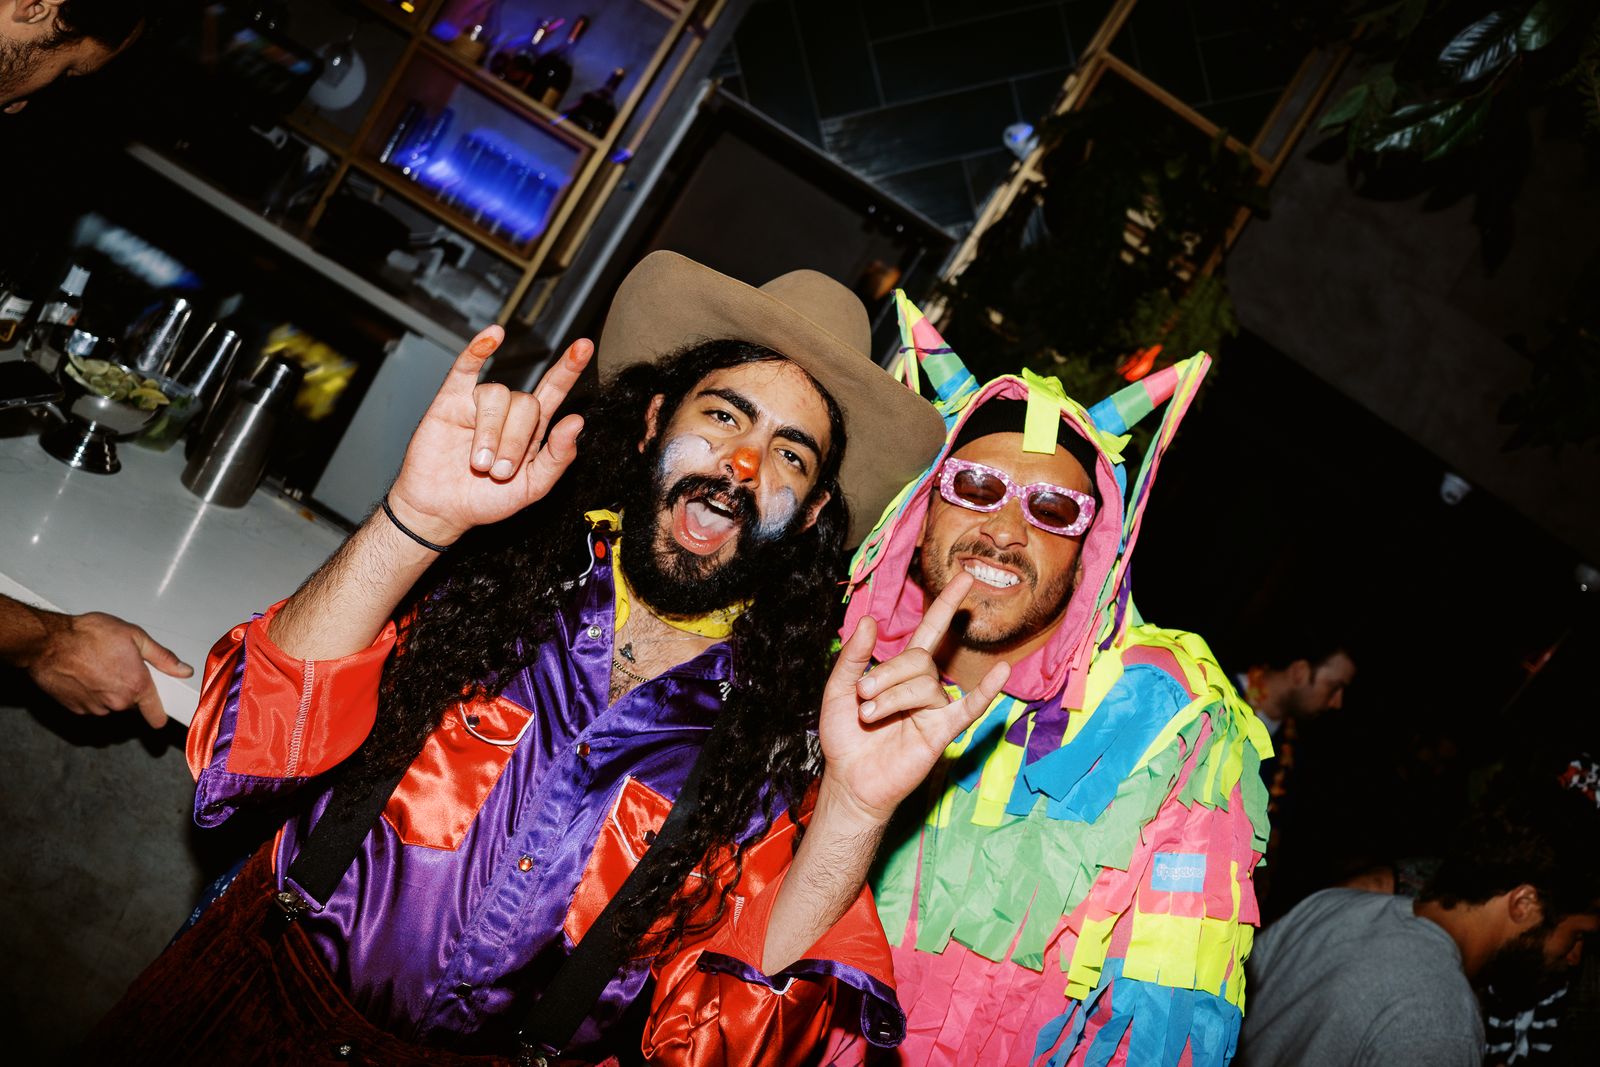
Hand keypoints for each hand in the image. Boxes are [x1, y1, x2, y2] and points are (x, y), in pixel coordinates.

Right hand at [27, 611, 193, 727]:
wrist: (48, 643)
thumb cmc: (88, 635)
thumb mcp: (134, 636)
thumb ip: (163, 657)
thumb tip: (184, 670)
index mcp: (136, 686)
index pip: (156, 714)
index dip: (162, 714)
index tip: (163, 715)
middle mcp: (117, 702)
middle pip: (132, 702)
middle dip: (130, 687)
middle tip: (120, 664)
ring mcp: (95, 708)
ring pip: (110, 703)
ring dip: (108, 690)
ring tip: (98, 665)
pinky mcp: (76, 709)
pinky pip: (91, 704)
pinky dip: (90, 693)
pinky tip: (84, 674)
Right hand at [386, 327, 591, 545]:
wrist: (443, 510)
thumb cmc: (487, 499)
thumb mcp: (534, 487)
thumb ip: (558, 457)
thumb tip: (577, 422)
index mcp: (532, 429)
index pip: (554, 390)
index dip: (569, 369)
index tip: (584, 347)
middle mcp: (508, 412)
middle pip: (526, 402)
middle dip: (515, 441)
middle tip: (500, 472)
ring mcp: (479, 404)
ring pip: (497, 396)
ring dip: (491, 432)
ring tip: (481, 463)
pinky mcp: (450, 401)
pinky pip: (465, 368)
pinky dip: (477, 349)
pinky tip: (492, 338)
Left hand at [817, 571, 1010, 825]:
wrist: (849, 780)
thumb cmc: (845, 736)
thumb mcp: (838, 689)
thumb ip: (854, 656)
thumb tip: (870, 619)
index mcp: (901, 672)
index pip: (930, 631)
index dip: (945, 604)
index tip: (966, 576)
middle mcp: (923, 686)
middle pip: (918, 660)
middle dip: (886, 675)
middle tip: (862, 698)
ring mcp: (935, 709)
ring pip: (925, 684)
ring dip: (892, 697)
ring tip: (870, 716)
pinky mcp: (941, 732)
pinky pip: (968, 708)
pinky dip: (986, 691)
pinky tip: (1001, 673)